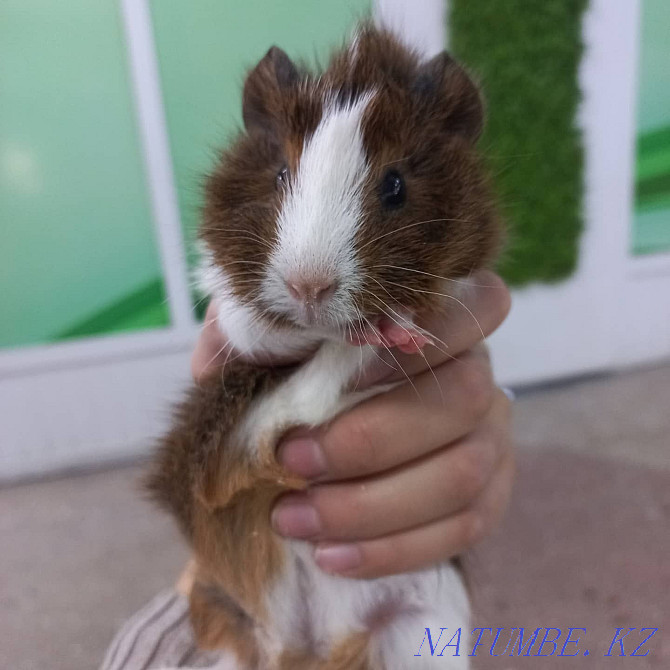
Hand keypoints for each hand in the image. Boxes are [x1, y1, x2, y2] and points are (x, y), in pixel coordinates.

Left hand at [192, 271, 513, 578]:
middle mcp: (483, 376)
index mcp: (449, 320)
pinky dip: (393, 549)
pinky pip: (463, 531)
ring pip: (461, 475)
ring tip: (293, 519)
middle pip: (461, 400)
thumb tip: (212, 365)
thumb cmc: (319, 372)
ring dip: (371, 506)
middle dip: (370, 438)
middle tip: (292, 460)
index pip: (475, 305)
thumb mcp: (283, 336)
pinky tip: (331, 555)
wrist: (353, 433)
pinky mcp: (489, 498)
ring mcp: (495, 440)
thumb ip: (253, 331)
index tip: (341, 371)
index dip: (415, 338)